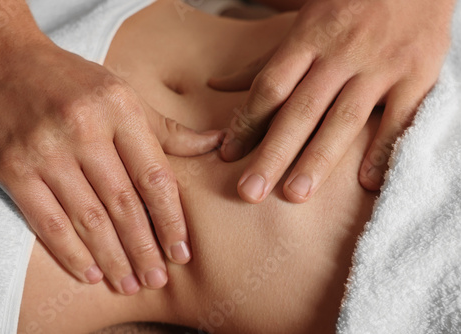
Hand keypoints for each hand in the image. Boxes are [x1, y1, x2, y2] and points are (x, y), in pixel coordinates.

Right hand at [0, 38, 221, 294]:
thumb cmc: (68, 79)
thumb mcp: (122, 93)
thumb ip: (167, 129)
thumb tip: (215, 143)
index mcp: (119, 109)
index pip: (154, 177)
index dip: (171, 220)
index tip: (182, 251)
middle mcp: (84, 130)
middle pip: (124, 205)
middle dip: (144, 248)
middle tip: (158, 279)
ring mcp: (46, 151)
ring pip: (89, 219)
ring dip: (113, 258)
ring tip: (130, 284)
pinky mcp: (13, 168)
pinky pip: (47, 222)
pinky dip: (70, 253)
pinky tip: (90, 272)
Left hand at [209, 0, 453, 202]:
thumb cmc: (348, 2)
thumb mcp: (301, 22)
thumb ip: (263, 61)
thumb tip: (216, 84)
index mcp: (309, 38)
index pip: (270, 87)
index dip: (246, 123)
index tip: (228, 156)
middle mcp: (342, 54)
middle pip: (301, 110)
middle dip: (274, 154)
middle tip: (250, 192)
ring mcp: (381, 65)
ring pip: (344, 119)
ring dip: (318, 160)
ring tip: (295, 195)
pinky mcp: (417, 74)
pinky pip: (400, 118)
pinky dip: (383, 150)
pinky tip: (365, 183)